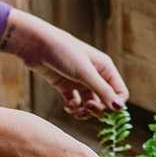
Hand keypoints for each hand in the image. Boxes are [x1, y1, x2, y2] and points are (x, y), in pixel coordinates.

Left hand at [0, 8, 128, 119]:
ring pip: (90, 105)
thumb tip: (120, 109)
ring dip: (85, 112)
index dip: (114, 105)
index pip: (120, 93)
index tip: (103, 109)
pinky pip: (75, 103)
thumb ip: (102, 91)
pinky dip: (73, 108)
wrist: (35, 44)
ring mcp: (79, 80)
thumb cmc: (63, 52)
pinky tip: (67, 107)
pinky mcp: (65, 85)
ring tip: (76, 111)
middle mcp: (94, 75)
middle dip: (98, 109)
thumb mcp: (84, 72)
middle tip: (87, 107)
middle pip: (105, 102)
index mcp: (104, 68)